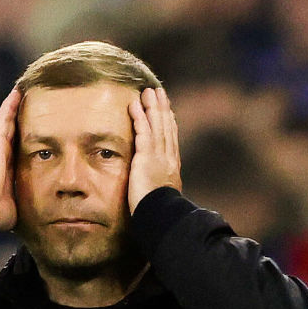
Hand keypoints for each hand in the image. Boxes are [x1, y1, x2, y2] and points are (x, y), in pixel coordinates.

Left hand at [128, 86, 181, 212]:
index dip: (169, 124)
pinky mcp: (146, 158)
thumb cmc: (161, 212)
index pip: (171, 140)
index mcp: (172, 168)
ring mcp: (158, 156)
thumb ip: (160, 188)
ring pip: (157, 126)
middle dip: (163, 109)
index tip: (168, 111)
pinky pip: (143, 133)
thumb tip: (161, 191)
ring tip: (148, 92)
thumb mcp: (163, 197)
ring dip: (152, 107)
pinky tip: (135, 105)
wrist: (162, 216)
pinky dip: (139, 118)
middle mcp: (168, 158)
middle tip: (159, 93)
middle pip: (166, 128)